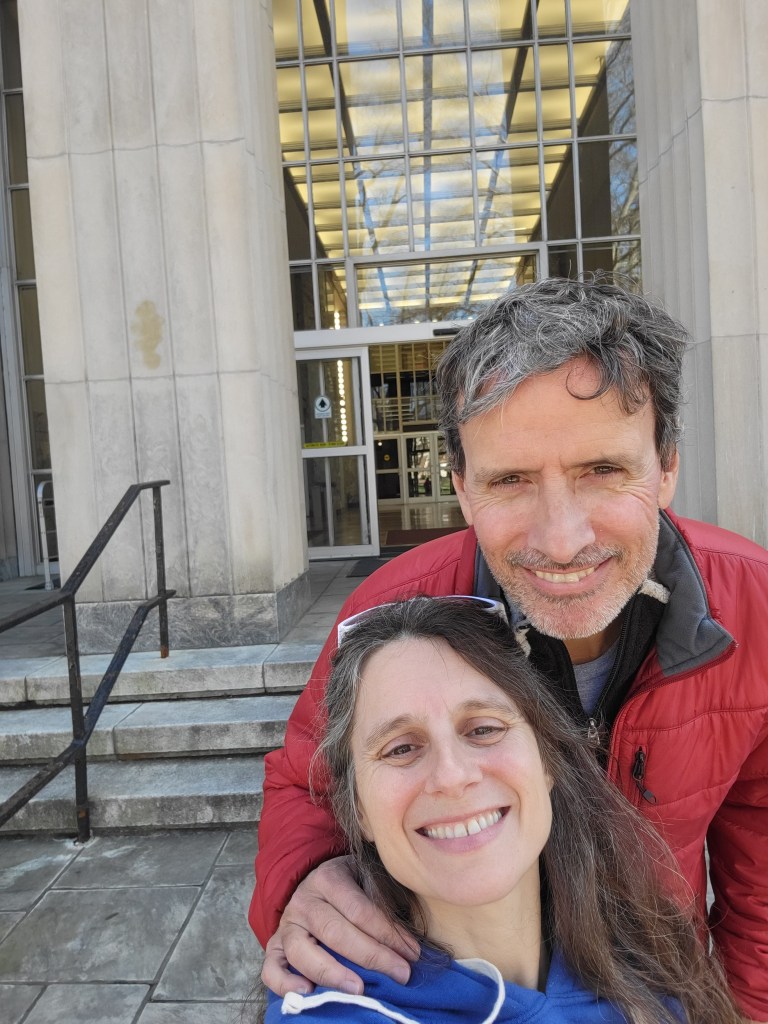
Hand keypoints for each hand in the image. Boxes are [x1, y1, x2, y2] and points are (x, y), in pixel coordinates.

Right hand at [260, 855, 419, 996]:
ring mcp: (286, 925)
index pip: (360, 909)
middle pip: (336, 932)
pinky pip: (270, 969)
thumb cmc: (350, 885)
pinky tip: (307, 993)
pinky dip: (284, 983)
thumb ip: (384, 900)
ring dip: (332, 973)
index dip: (388, 933)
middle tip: (401, 974)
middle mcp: (304, 900)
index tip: (413, 953)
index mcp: (329, 878)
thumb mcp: (367, 879)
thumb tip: (411, 936)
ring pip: (302, 952)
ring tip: (359, 990)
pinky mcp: (274, 946)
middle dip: (372, 956)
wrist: (313, 883)